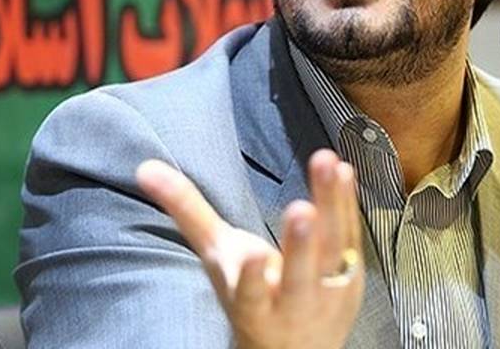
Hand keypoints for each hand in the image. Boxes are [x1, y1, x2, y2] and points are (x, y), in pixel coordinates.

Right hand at [136, 149, 363, 348]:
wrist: (295, 348)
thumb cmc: (251, 297)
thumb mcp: (217, 260)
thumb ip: (188, 212)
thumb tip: (146, 168)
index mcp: (252, 306)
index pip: (250, 296)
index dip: (251, 278)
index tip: (250, 255)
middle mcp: (292, 304)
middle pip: (299, 276)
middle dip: (299, 245)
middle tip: (299, 209)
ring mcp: (328, 294)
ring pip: (333, 251)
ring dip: (333, 207)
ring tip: (330, 167)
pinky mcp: (353, 278)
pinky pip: (352, 238)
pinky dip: (349, 203)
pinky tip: (344, 169)